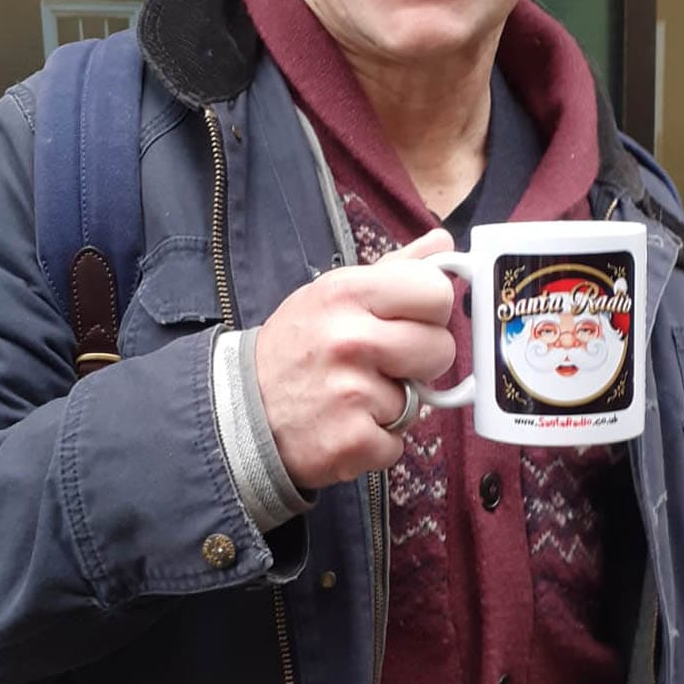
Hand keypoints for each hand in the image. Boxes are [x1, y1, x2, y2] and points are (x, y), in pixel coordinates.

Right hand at [254, 228, 455, 488]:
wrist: (240, 409)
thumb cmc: (298, 346)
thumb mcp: (335, 292)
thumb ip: (396, 268)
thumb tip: (443, 241)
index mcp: (348, 293)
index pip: (436, 293)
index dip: (431, 311)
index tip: (411, 320)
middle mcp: (350, 339)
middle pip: (441, 349)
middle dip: (422, 361)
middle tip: (385, 362)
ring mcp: (351, 394)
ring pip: (421, 400)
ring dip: (396, 403)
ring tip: (356, 393)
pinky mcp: (351, 441)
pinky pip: (399, 442)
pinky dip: (378, 440)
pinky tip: (347, 424)